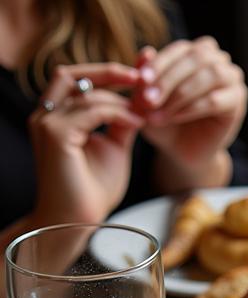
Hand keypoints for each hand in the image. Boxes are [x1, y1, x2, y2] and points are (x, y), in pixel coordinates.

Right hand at [29, 63, 144, 223]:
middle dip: (109, 72)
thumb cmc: (94, 190)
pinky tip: (137, 123)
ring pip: (85, 92)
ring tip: (147, 109)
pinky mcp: (55, 135)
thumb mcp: (115, 149)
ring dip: (121, 99)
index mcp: (56, 116)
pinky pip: (91, 111)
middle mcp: (45, 114)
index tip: (140, 75)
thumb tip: (139, 103)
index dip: (108, 74)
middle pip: (72, 74)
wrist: (77, 221)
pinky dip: (117, 113)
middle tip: (143, 76)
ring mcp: (46, 122)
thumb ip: (122, 123)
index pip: (78, 81)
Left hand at [135, 38, 247, 180]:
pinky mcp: (237, 103)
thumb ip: (145, 75)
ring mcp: (232, 81)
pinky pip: (215, 100)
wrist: (181, 151)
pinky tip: (174, 117)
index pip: (180, 49)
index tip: (140, 81)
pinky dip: (191, 108)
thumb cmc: (163, 120)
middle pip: (197, 58)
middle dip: (169, 78)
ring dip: (181, 93)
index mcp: (196, 53)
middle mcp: (218, 61)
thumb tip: (148, 51)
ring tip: (159, 111)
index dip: (160, 63)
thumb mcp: (147, 97)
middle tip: (148, 99)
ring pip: (210, 75)